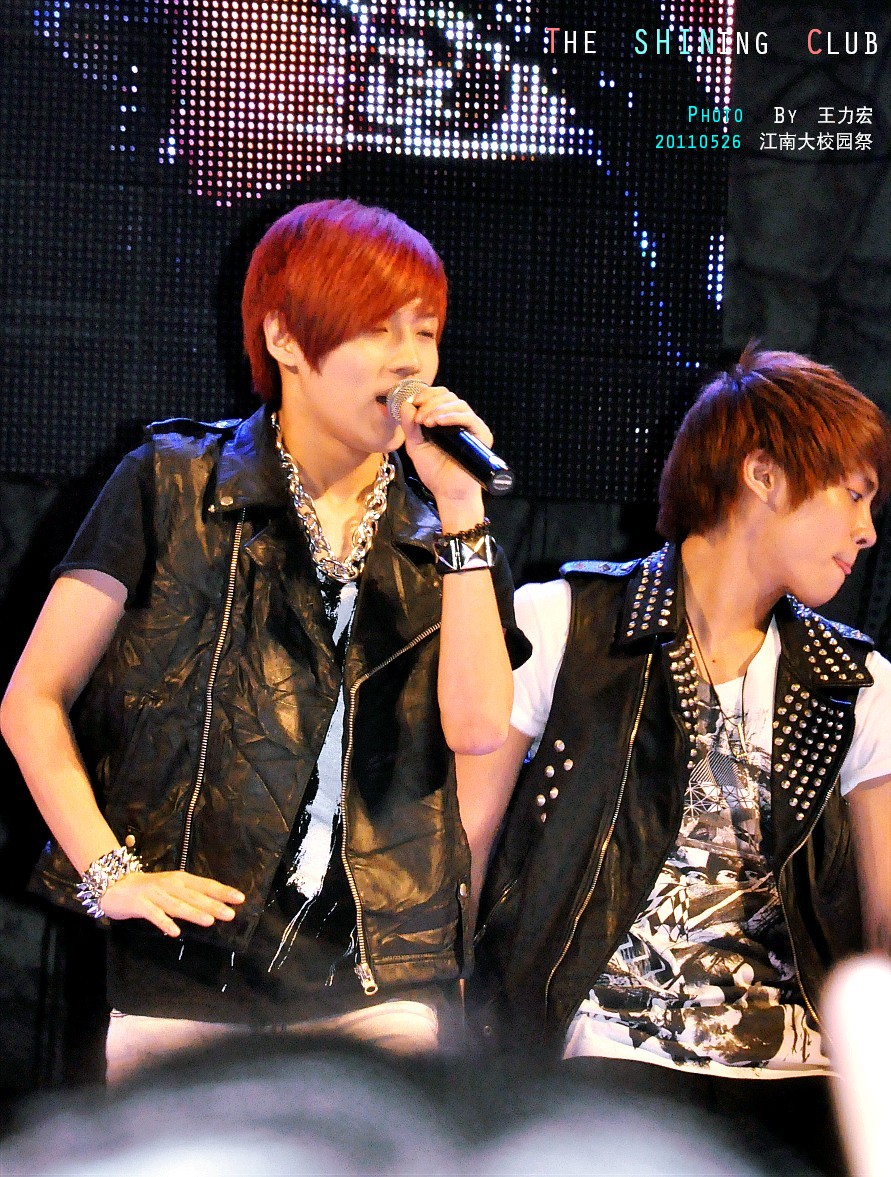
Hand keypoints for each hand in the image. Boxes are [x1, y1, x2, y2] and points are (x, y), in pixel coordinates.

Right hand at [99, 869, 244, 936]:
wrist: (114, 885)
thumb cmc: (148, 889)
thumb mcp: (171, 887)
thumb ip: (189, 895)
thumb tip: (214, 906)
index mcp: (180, 879)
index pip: (205, 885)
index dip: (222, 891)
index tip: (240, 898)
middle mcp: (169, 885)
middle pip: (194, 896)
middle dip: (213, 905)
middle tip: (231, 914)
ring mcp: (154, 894)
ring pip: (177, 905)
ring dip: (194, 913)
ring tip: (209, 921)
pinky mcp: (139, 904)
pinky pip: (153, 915)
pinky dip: (164, 922)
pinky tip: (174, 932)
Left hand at [398, 385, 490, 525]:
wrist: (448, 492)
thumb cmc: (434, 471)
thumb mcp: (415, 445)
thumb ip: (409, 426)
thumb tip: (406, 404)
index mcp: (446, 420)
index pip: (440, 396)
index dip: (426, 394)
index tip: (414, 402)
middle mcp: (460, 421)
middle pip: (449, 396)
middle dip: (430, 401)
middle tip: (419, 417)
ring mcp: (472, 427)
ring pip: (459, 404)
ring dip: (438, 408)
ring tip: (425, 422)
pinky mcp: (481, 435)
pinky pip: (469, 418)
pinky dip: (451, 416)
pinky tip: (438, 422)